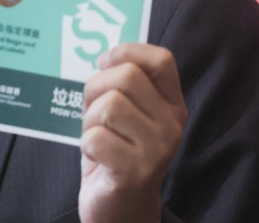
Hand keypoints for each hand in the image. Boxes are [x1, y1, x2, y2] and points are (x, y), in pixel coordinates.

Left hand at [78, 43, 186, 222]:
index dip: (127, 52)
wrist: (120, 207)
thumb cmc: (115, 151)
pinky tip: (97, 157)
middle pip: (126, 77)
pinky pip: (96, 138)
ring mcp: (157, 149)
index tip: (104, 64)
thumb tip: (104, 56)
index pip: (161, 60)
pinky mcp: (136, 171)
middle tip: (93, 112)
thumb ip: (121, 86)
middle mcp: (172, 125)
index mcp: (171, 105)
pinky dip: (86, 145)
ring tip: (97, 137)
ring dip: (89, 121)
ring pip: (109, 106)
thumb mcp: (125, 114)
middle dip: (95, 89)